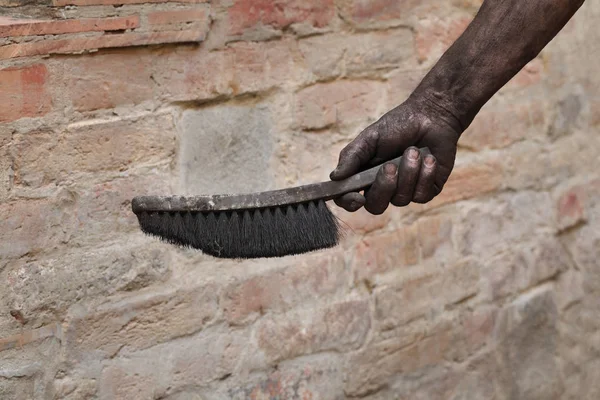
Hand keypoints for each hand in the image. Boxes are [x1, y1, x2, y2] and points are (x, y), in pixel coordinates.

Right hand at [330, 96, 462, 214]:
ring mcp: (405, 192)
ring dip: (408, 173)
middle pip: (375, 207)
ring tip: (414, 151)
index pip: (349, 199)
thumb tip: (334, 177)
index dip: (350, 203)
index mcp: (363, 176)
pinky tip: (428, 159)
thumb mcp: (370, 137)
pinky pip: (422, 195)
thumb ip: (352, 156)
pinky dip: (425, 175)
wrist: (431, 117)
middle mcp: (383, 188)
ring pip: (401, 199)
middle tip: (390, 165)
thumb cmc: (397, 126)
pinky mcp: (426, 191)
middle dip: (384, 187)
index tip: (357, 197)